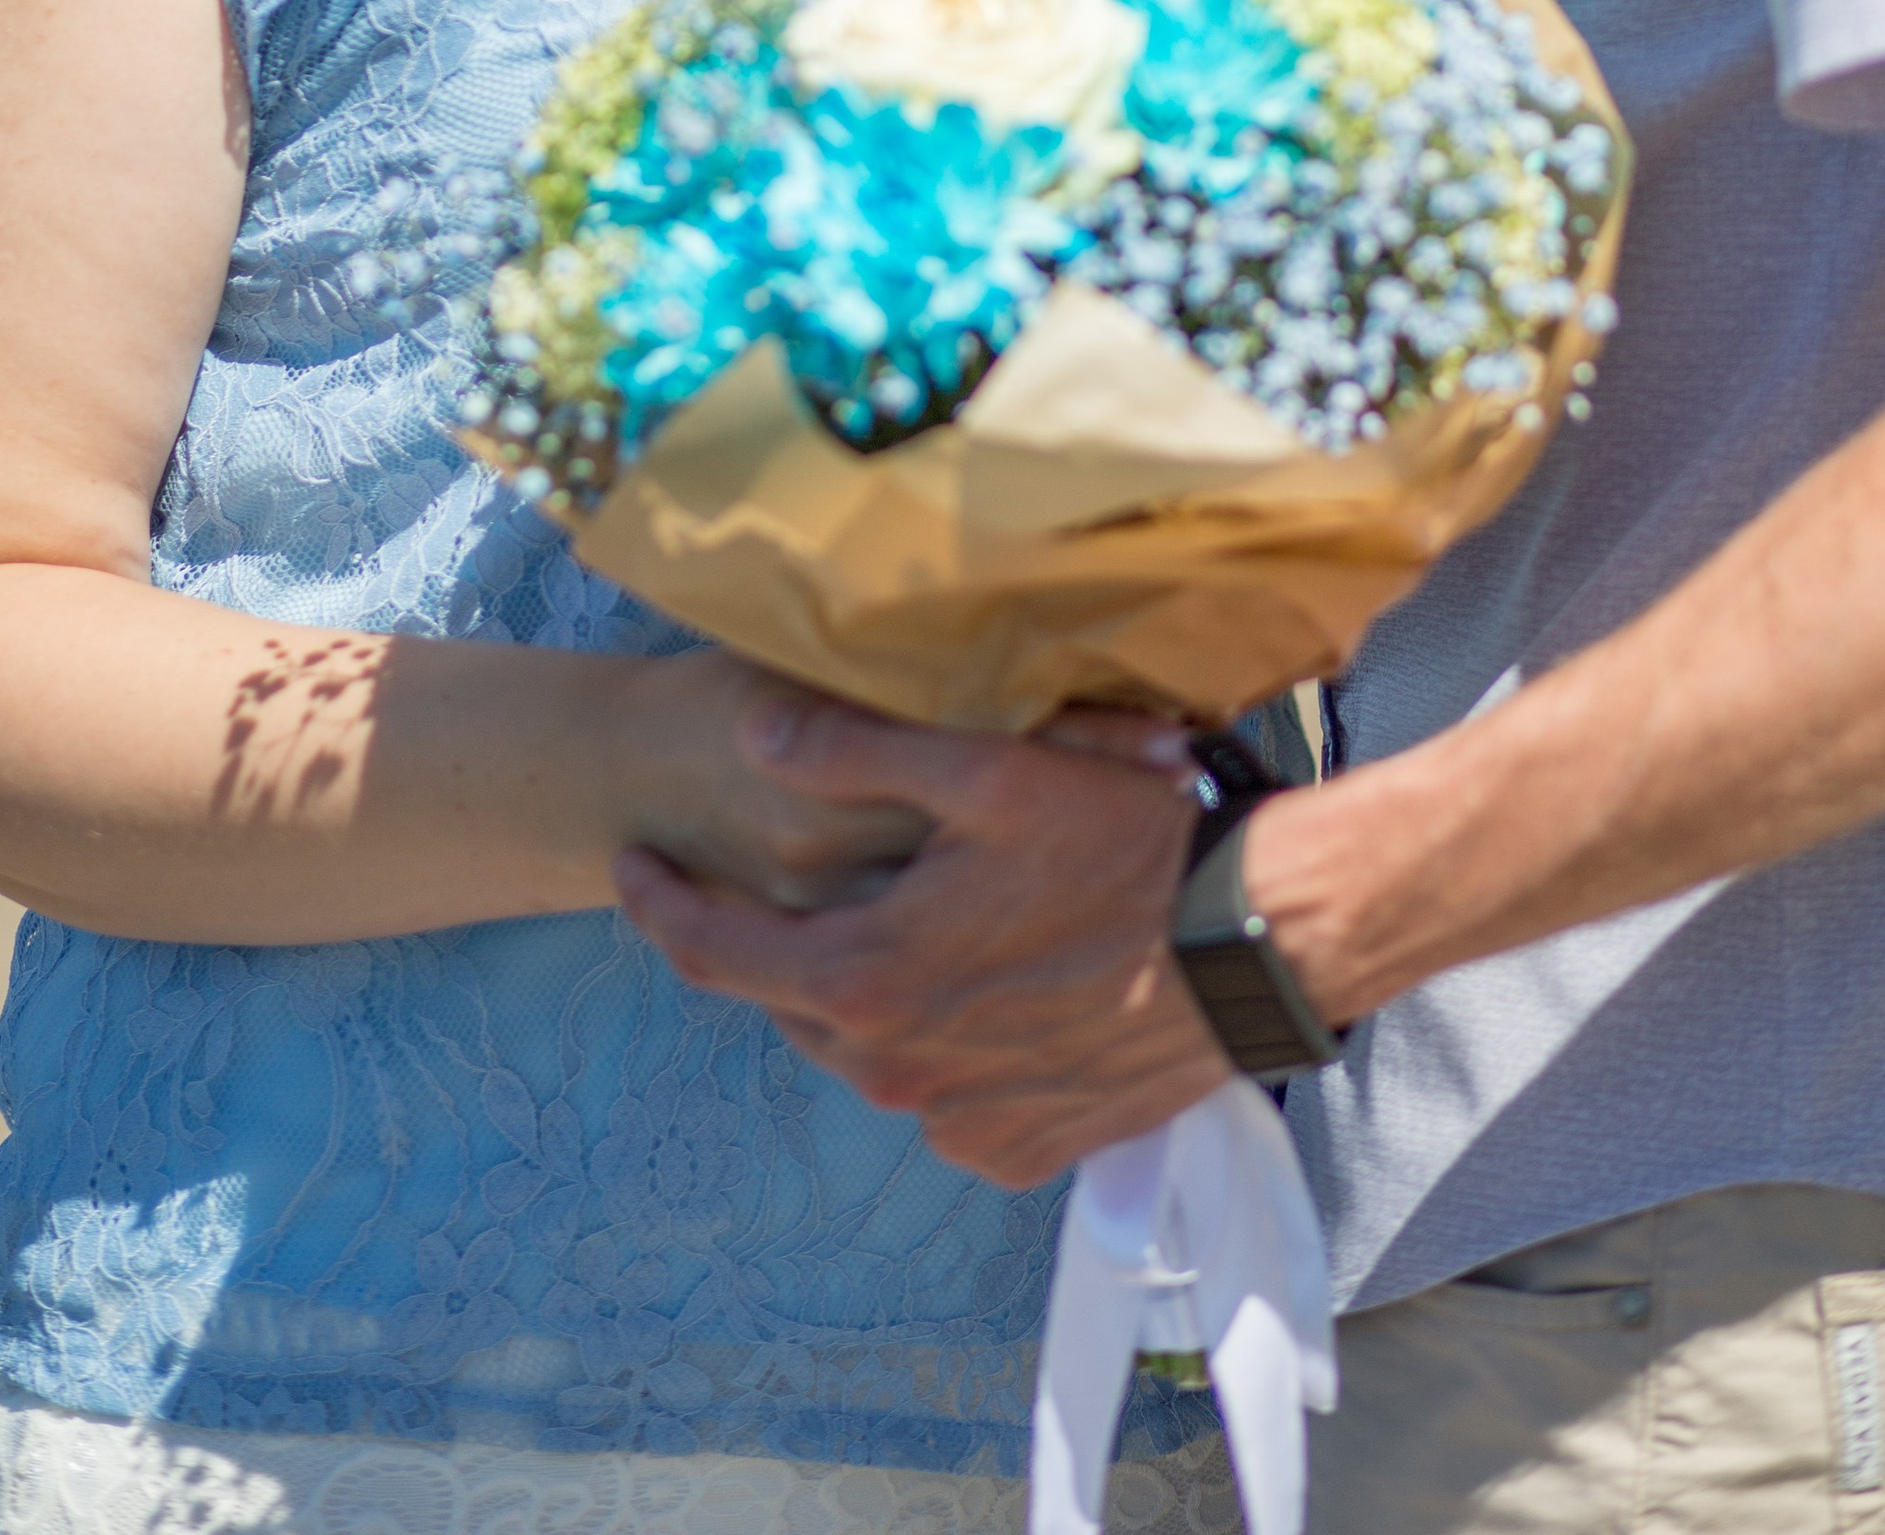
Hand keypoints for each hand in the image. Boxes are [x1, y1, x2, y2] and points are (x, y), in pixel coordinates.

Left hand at [614, 693, 1233, 1183]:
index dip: (656, 902)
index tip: (628, 860)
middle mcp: (898, 1073)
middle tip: (777, 873)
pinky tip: (975, 982)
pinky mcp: (1021, 1148)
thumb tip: (751, 737)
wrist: (1256, 947)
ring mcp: (961, 1122)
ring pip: (867, 1049)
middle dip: (770, 938)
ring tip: (896, 916)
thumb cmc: (1126, 847)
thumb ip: (854, 753)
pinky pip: (941, 1096)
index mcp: (867, 981)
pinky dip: (936, 1043)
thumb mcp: (988, 769)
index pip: (711, 953)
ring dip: (861, 989)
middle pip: (790, 1001)